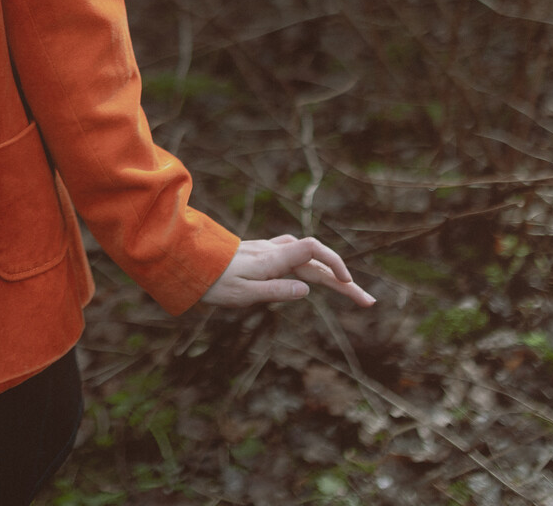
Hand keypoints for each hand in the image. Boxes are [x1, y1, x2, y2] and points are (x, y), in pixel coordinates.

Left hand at [200, 235, 376, 308]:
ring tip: (345, 288)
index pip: (313, 251)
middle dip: (343, 280)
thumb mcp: (242, 293)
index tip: (349, 285)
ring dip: (328, 272)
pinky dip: (310, 264)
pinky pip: (292, 255)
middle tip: (368, 302)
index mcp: (272, 259)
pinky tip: (310, 271)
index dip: (335, 265)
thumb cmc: (210, 281)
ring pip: (305, 258)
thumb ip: (275, 290)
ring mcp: (266, 250)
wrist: (184, 260)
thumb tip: (308, 289)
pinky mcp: (259, 254)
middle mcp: (272, 251)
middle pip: (316, 261)